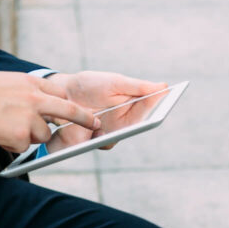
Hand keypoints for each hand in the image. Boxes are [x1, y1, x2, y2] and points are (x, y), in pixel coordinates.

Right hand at [0, 69, 99, 152]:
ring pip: (42, 136)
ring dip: (27, 137)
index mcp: (31, 83)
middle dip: (85, 120)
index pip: (62, 96)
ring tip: (3, 126)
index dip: (76, 107)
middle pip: (69, 113)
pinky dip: (11, 145)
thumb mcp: (6, 82)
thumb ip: (27, 93)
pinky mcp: (19, 136)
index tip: (89, 114)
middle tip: (96, 125)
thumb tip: (41, 106)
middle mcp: (35, 99)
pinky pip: (23, 147)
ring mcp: (29, 118)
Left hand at [40, 71, 167, 150]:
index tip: (166, 97)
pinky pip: (106, 144)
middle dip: (139, 121)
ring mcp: (111, 132)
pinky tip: (94, 129)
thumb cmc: (91, 85)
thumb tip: (164, 87)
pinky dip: (101, 138)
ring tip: (107, 124)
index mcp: (132, 105)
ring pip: (121, 137)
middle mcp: (124, 121)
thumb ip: (138, 87)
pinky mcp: (96, 141)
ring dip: (115, 130)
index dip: (158, 104)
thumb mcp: (115, 82)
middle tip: (143, 116)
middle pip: (138, 125)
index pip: (150, 106)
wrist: (62, 93)